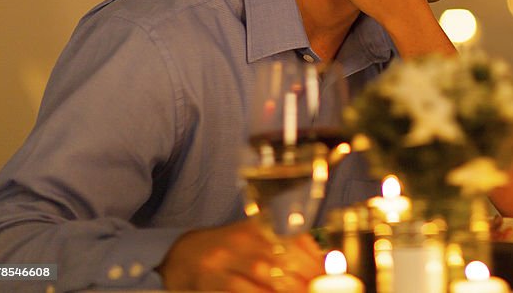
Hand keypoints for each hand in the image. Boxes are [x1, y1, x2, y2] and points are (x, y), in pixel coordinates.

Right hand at [159, 220, 322, 291]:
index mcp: (259, 227)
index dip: (316, 261)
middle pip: (283, 261)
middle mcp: (242, 241)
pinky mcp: (214, 283)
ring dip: (290, 291)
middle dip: (307, 280)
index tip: (330, 275)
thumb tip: (322, 261)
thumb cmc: (228, 249)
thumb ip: (285, 244)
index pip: (295, 240)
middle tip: (323, 290)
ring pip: (266, 279)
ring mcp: (226, 263)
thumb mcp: (255, 238)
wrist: (182, 256)